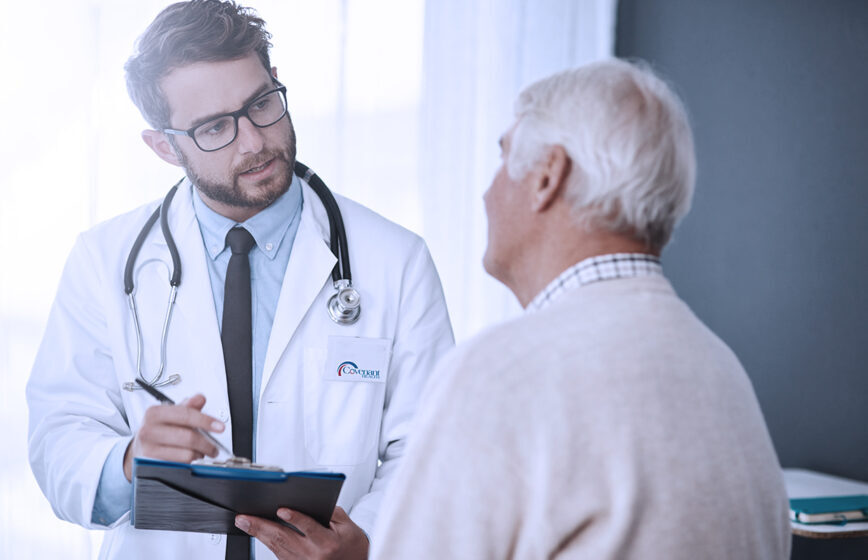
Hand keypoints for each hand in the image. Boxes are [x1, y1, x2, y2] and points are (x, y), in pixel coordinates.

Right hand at [123, 394, 223, 480]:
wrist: (140, 448)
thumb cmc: (158, 430)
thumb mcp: (171, 414)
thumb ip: (188, 407)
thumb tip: (200, 398)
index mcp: (155, 413)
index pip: (186, 414)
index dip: (206, 421)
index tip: (220, 427)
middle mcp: (148, 430)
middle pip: (188, 436)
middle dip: (207, 443)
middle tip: (214, 447)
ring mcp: (148, 449)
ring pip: (186, 453)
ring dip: (199, 454)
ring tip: (201, 452)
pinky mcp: (151, 465)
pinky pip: (179, 465)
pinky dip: (189, 463)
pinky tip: (190, 458)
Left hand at [235, 506, 368, 559]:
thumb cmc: (351, 543)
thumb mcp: (347, 524)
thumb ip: (329, 511)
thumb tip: (308, 500)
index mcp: (327, 543)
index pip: (309, 528)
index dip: (295, 519)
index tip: (282, 510)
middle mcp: (313, 556)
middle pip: (284, 539)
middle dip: (261, 527)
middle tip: (245, 518)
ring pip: (276, 548)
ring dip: (259, 534)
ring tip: (245, 522)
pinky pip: (279, 554)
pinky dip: (267, 542)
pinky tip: (257, 532)